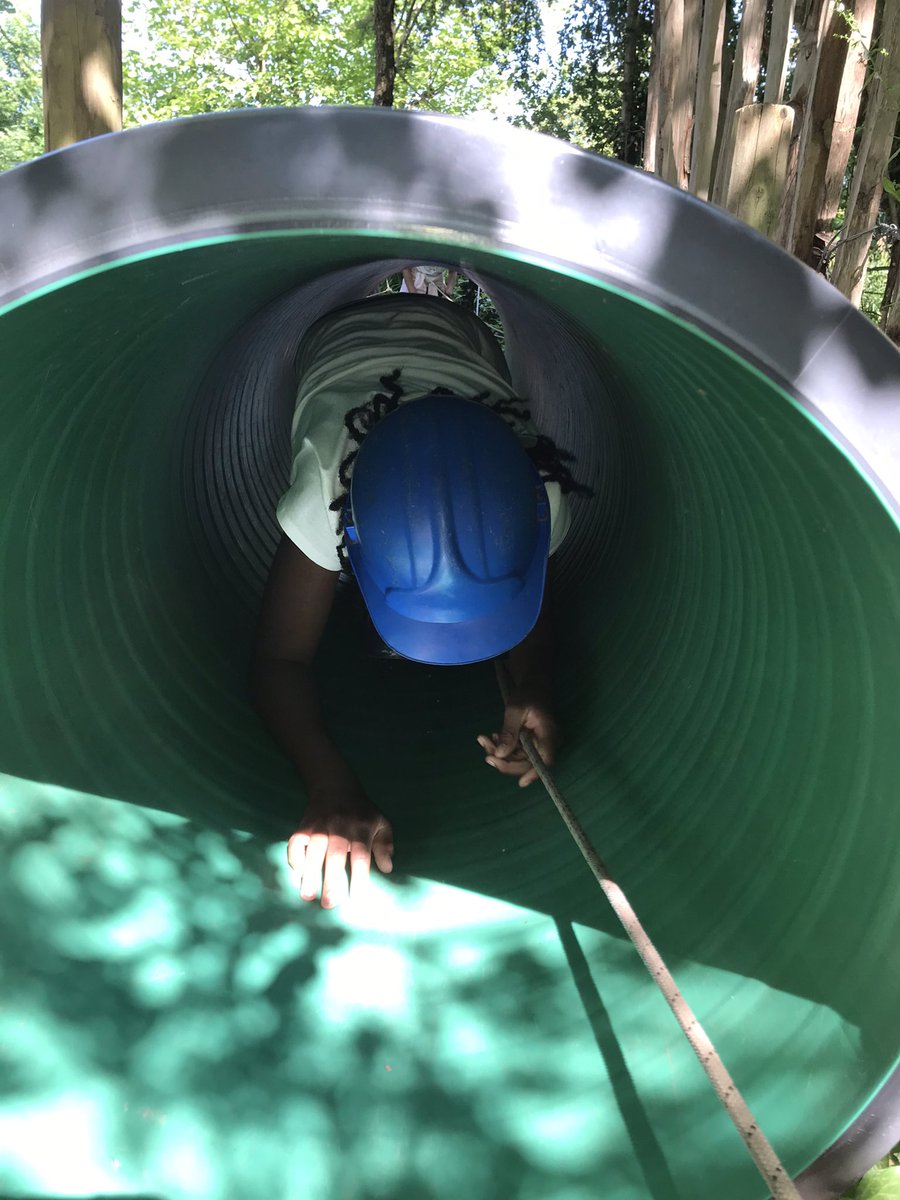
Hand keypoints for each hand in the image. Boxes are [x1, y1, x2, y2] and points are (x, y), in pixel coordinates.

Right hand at [287, 779, 392, 908]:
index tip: (357, 899)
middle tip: (329, 904)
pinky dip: (295, 857)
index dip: (359, 878)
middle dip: (332, 880)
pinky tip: (298, 873)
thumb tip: (388, 868)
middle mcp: (340, 828)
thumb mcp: (381, 823)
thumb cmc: (362, 812)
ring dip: (309, 874)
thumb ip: (385, 845)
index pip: (361, 857)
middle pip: (335, 856)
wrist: (336, 786)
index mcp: (361, 829)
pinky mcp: (304, 825)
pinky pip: (296, 843)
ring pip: (314, 851)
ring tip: (307, 896)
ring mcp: (320, 826)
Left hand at [477, 694, 559, 787]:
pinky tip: (493, 737)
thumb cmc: (527, 695)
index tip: (521, 783)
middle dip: (505, 761)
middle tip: (486, 753)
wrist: (534, 686)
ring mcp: (539, 744)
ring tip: (484, 739)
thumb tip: (500, 754)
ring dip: (500, 753)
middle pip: (528, 763)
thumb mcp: (515, 710)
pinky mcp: (531, 744)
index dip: (534, 774)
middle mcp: (547, 743)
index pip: (545, 760)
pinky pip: (516, 752)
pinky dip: (503, 748)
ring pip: (519, 759)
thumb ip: (509, 732)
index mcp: (549, 734)